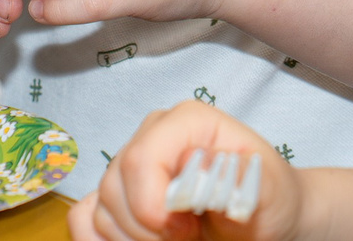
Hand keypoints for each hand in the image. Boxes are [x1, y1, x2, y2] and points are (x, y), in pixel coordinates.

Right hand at [75, 102, 296, 240]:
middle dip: (147, 230)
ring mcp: (130, 166)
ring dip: (132, 240)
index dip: (153, 207)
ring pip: (100, 209)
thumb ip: (239, 179)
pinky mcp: (118, 196)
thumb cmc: (267, 200)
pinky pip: (84, 219)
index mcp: (186, 123)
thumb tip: (198, 165)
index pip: (140, 159)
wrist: (264, 220)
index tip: (187, 232)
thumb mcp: (268, 191)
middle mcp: (151, 136)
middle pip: (114, 188)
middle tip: (190, 239)